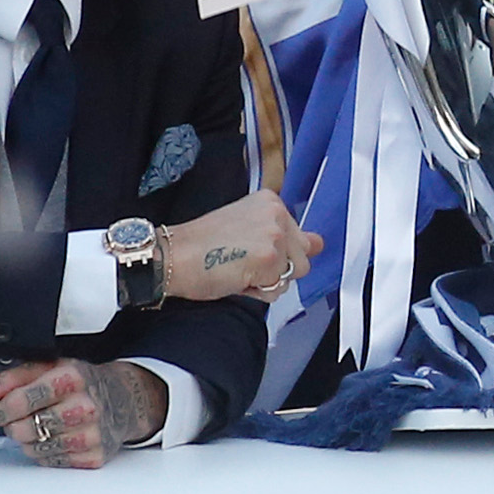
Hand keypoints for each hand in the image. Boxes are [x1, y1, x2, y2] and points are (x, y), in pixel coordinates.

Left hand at [0, 358, 163, 467]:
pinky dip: (46, 453)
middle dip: (13, 426)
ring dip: (28, 441)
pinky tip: (54, 438)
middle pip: (26, 428)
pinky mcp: (94, 456)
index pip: (22, 399)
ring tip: (38, 427)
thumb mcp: (50, 367)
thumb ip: (14, 377)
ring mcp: (91, 434)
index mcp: (71, 378)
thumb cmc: (83, 383)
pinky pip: (52, 462)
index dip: (2, 408)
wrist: (123, 400)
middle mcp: (84, 406)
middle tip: (17, 419)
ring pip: (36, 448)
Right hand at [162, 187, 321, 301]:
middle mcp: (277, 213)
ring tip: (239, 268)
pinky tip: (237, 276)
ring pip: (292, 275)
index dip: (277, 254)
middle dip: (276, 269)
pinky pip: (277, 289)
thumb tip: (319, 244)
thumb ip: (283, 235)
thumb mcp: (246, 227)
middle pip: (302, 258)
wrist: (174, 255)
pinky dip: (258, 291)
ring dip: (268, 281)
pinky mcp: (270, 257)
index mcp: (271, 201)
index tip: (252, 251)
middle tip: (241, 261)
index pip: (301, 237)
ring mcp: (275, 234)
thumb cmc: (201, 246)